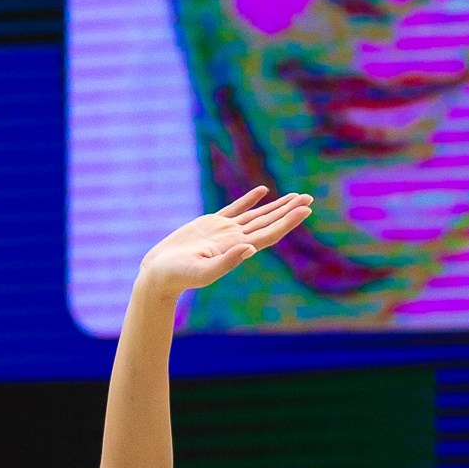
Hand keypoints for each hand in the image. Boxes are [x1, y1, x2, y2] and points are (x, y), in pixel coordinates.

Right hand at [133, 188, 312, 304]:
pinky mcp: (211, 224)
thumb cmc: (179, 276)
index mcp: (237, 249)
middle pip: (268, 222)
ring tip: (296, 196)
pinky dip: (250, 199)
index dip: (288, 222)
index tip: (305, 210)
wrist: (159, 274)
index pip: (269, 233)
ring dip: (277, 206)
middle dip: (289, 210)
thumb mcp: (203, 272)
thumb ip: (227, 262)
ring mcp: (225, 231)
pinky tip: (262, 191)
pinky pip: (236, 208)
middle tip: (309, 198)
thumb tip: (250, 249)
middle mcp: (236, 239)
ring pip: (257, 215)